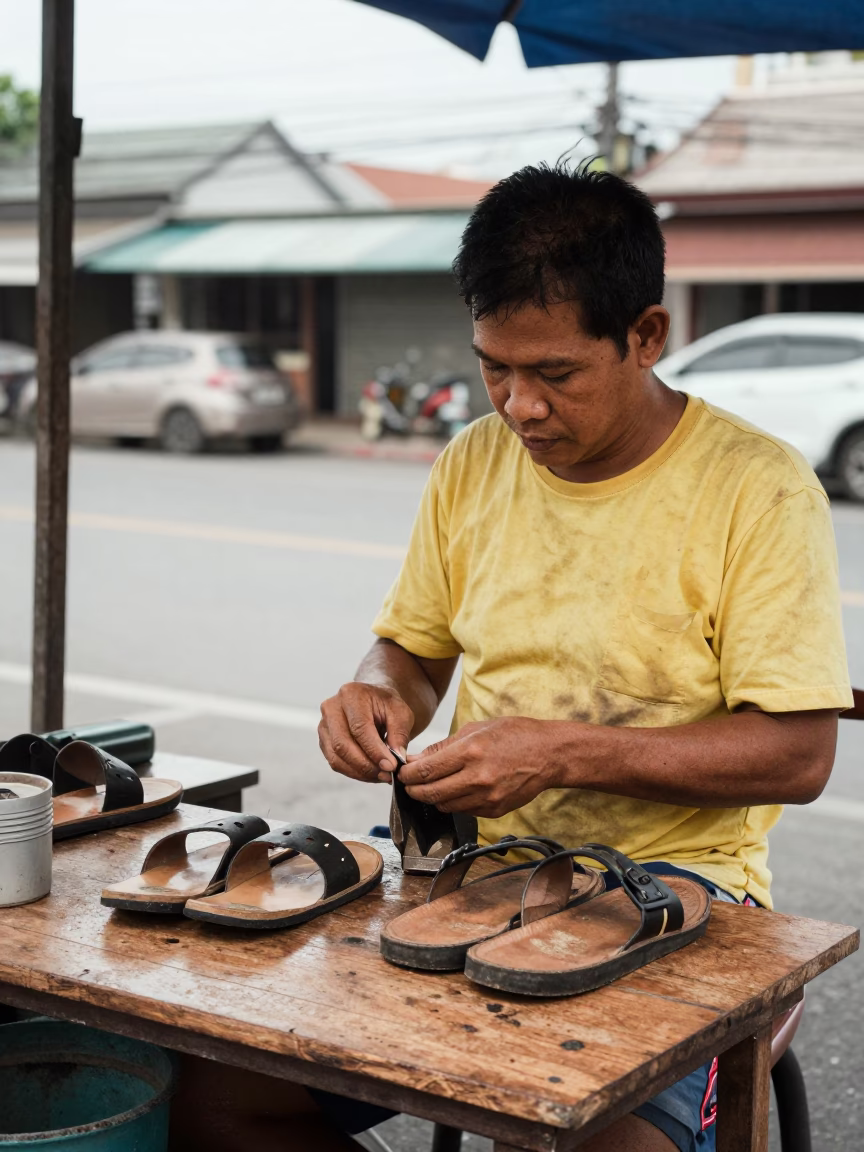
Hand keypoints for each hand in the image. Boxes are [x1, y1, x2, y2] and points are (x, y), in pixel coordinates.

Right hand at [318, 682, 413, 782]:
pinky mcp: (324, 740)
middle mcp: (331, 708)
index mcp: (351, 694)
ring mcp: (324, 725)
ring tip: (382, 775)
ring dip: (360, 772)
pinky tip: (371, 773)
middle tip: (387, 774)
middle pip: (342, 744)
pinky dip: (354, 772)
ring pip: (337, 757)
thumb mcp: (401, 712)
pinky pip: (335, 762)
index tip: (391, 766)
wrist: (373, 700)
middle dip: (366, 765)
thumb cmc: (386, 705)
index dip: (374, 750)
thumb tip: (397, 758)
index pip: (359, 728)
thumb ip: (400, 734)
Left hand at [397, 717, 559, 817]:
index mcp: (471, 752)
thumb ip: (444, 747)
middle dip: (414, 790)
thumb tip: (417, 759)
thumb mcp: (476, 729)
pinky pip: (464, 811)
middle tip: (409, 785)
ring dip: (433, 798)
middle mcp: (477, 778)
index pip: (426, 771)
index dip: (408, 775)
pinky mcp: (495, 810)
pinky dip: (454, 803)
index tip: (402, 774)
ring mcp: (487, 798)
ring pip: (445, 806)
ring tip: (432, 786)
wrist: (548, 754)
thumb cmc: (514, 735)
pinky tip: (457, 791)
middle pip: (431, 793)